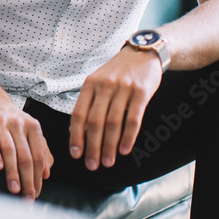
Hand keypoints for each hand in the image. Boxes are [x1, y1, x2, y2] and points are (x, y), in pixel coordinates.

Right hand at [0, 102, 53, 199]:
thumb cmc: (14, 122)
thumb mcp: (31, 132)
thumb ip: (42, 151)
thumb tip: (46, 174)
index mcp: (34, 127)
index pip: (38, 156)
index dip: (38, 177)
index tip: (36, 193)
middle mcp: (19, 123)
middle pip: (26, 155)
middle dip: (27, 179)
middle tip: (26, 197)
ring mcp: (1, 122)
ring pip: (9, 149)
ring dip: (12, 172)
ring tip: (14, 189)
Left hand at [69, 48, 161, 169]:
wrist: (143, 53)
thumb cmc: (117, 72)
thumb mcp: (97, 80)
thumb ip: (88, 102)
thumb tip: (76, 131)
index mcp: (89, 84)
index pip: (78, 114)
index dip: (76, 136)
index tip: (75, 154)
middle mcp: (104, 86)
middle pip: (94, 122)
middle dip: (92, 146)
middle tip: (92, 164)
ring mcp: (123, 88)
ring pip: (113, 122)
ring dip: (109, 145)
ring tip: (108, 162)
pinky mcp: (141, 92)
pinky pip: (133, 118)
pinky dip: (128, 136)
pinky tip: (125, 150)